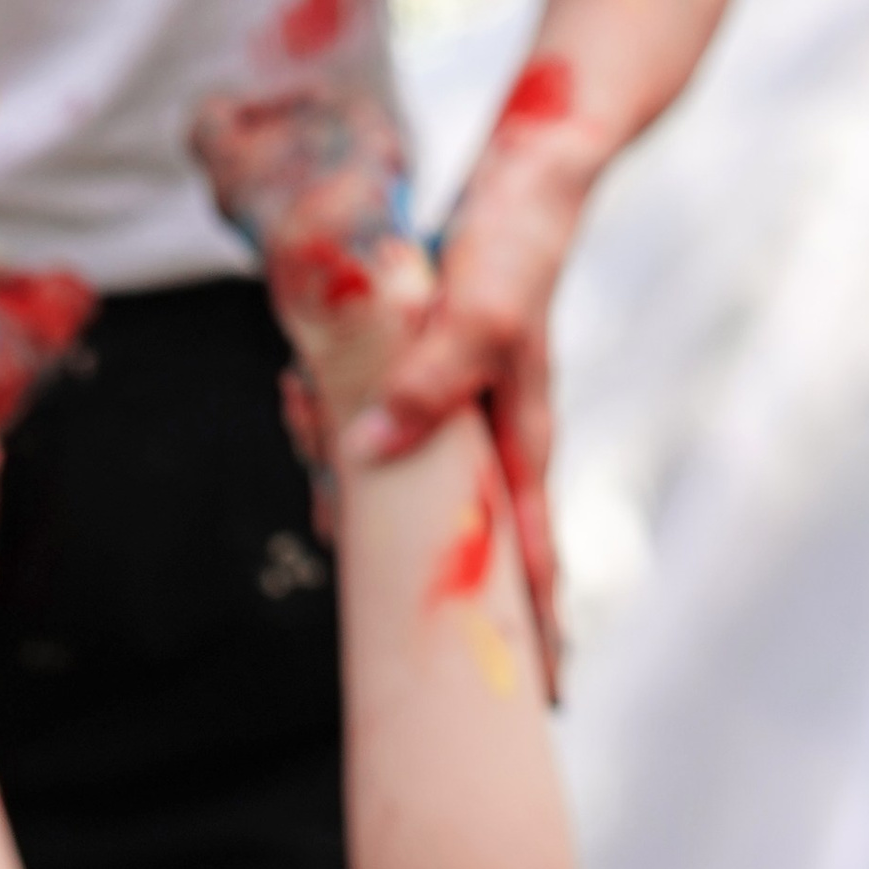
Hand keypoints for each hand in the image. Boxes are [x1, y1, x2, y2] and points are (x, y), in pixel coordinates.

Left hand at [350, 148, 591, 688]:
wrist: (526, 174)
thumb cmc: (514, 240)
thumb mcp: (477, 311)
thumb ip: (429, 384)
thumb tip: (367, 450)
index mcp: (518, 441)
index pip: (531, 556)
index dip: (536, 627)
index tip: (548, 695)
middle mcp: (498, 442)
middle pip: (484, 549)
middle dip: (476, 615)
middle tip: (469, 683)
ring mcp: (471, 418)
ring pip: (427, 496)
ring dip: (389, 528)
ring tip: (357, 560)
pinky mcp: (440, 386)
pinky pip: (393, 436)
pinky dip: (353, 447)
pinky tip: (319, 436)